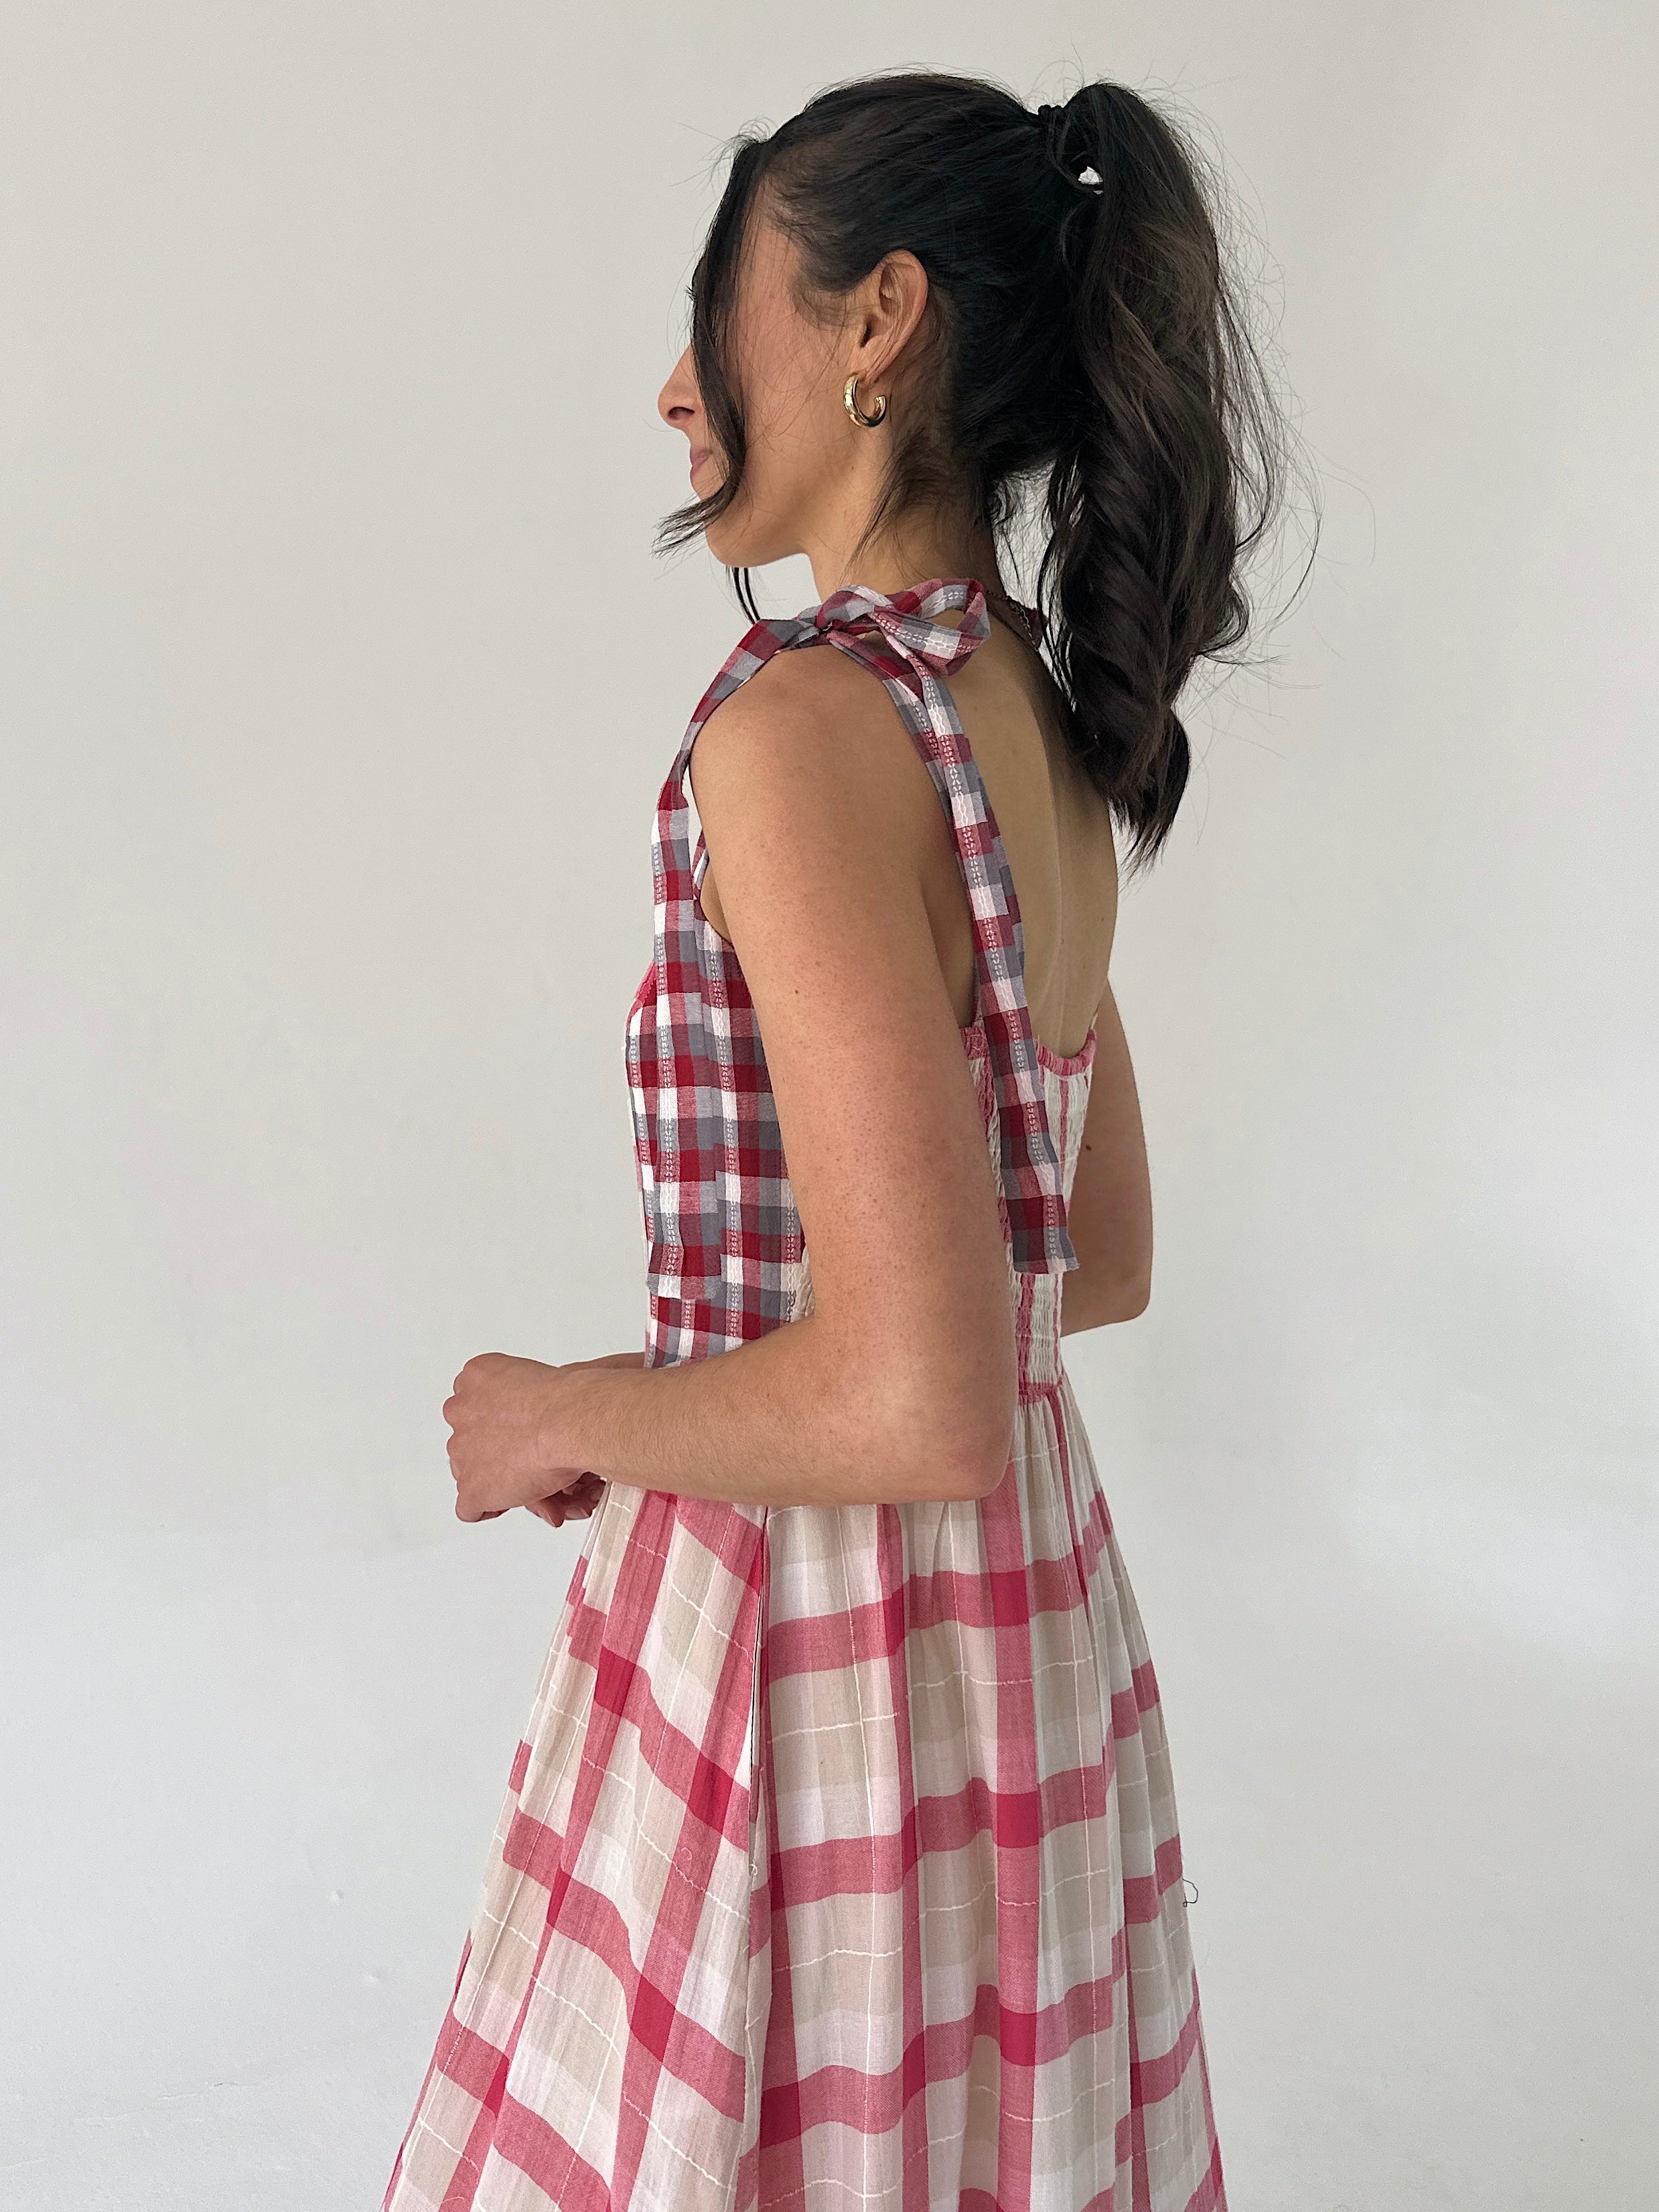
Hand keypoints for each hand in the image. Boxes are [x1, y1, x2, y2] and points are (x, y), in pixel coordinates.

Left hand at [444, 1349, 639, 1525]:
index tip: (517, 1429)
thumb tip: (527, 1408)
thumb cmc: (564, 1400)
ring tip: (531, 1478)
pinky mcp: (472, 1488)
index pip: (473, 1404)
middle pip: (469, 1438)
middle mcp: (460, 1412)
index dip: (497, 1422)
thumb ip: (517, 1391)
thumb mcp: (534, 1375)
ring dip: (495, 1476)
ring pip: (470, 1471)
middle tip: (527, 1454)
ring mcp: (462, 1452)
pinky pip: (471, 1508)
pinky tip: (513, 1499)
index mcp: (475, 1377)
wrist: (569, 1422)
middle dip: (494, 1449)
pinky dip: (491, 1507)